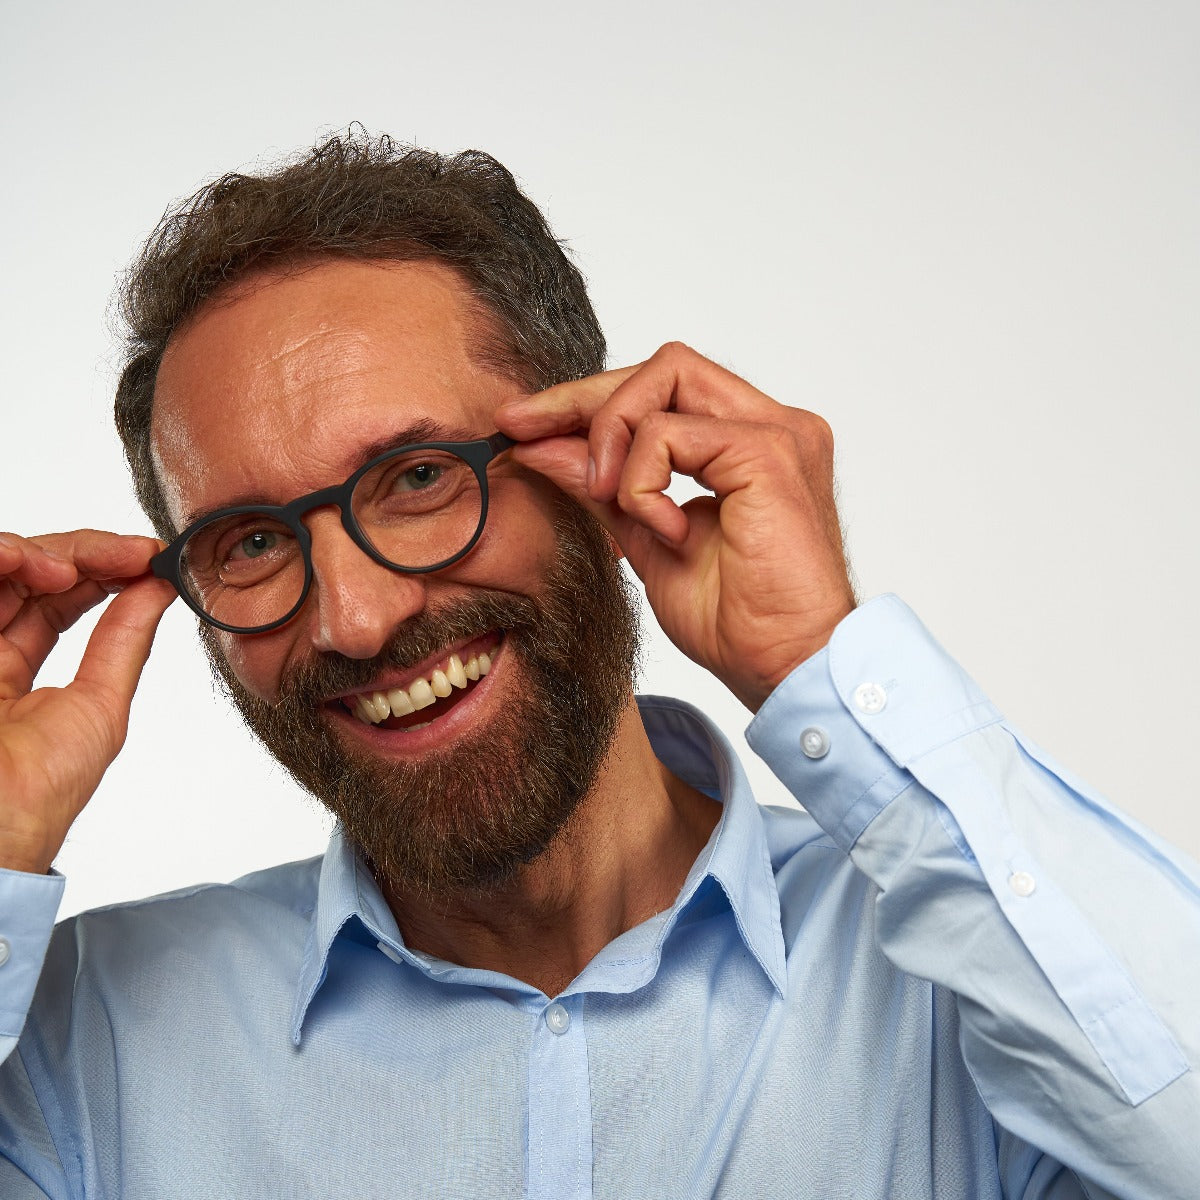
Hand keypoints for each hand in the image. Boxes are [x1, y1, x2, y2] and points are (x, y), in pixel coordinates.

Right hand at [0, 531, 174, 873]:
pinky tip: (28, 562)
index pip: (55, 600)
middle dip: (81, 552)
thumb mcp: (99, 703)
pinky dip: (1, 558)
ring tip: (71, 566)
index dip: (101, 569)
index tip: (147, 554)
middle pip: (26, 575)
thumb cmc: (39, 791)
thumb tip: (160, 587)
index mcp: (13, 674)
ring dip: (38, 552)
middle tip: (127, 553)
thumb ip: (124, 640)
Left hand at [495, 343, 856, 711]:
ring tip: (611, 501)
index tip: (525, 425)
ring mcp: (776, 433)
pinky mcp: (769, 452)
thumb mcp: (647, 541)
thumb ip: (606, 490)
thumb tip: (544, 448)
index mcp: (750, 444)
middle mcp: (772, 425)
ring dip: (611, 439)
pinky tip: (663, 531)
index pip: (666, 388)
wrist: (788, 669)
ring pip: (664, 379)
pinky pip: (669, 433)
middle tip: (522, 429)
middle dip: (581, 397)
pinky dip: (643, 482)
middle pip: (663, 367)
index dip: (590, 400)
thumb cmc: (740, 623)